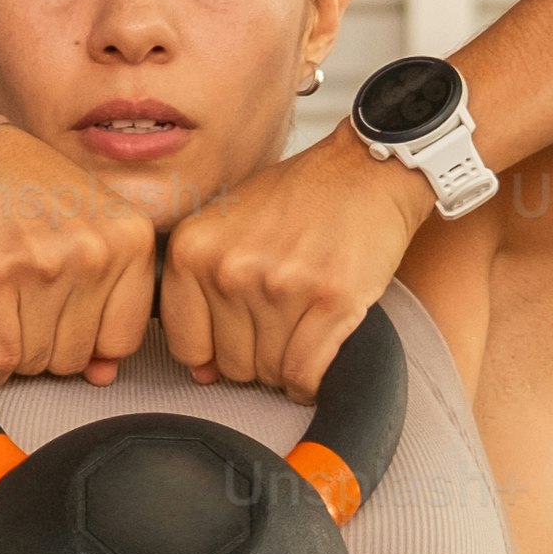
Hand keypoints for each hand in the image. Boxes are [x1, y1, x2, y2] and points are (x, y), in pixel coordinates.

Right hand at [0, 114, 161, 385]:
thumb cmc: (27, 187)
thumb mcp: (92, 223)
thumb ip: (111, 296)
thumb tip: (103, 375)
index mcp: (130, 239)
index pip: (122, 341)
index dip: (90, 341)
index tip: (68, 322)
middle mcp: (92, 253)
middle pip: (75, 357)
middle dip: (48, 346)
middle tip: (28, 307)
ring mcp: (42, 267)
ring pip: (35, 362)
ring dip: (16, 351)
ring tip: (5, 307)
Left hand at [160, 132, 439, 396]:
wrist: (365, 171)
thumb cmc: (296, 201)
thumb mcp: (226, 228)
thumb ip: (202, 293)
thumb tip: (202, 374)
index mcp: (193, 250)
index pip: (187, 345)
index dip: (215, 351)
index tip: (238, 338)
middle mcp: (230, 269)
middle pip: (231, 364)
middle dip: (256, 358)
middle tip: (280, 327)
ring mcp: (281, 286)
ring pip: (270, 372)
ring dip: (287, 366)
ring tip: (302, 329)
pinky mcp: (332, 300)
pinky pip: (306, 373)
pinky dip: (311, 382)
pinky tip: (318, 363)